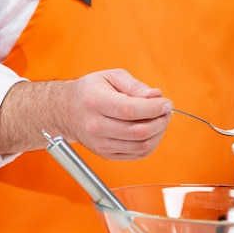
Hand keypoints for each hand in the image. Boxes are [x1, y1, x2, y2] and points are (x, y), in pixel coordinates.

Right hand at [0, 69, 172, 159]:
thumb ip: (135, 86)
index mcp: (94, 102)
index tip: (167, 103)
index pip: (130, 110)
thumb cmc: (91, 91)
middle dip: (161, 121)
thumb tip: (156, 97)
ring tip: (161, 120)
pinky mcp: (107, 155)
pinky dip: (151, 144)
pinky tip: (152, 131)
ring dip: (159, 133)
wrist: (66, 112)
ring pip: (141, 146)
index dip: (154, 108)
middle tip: (166, 111)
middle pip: (138, 131)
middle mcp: (95, 126)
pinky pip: (138, 155)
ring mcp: (100, 144)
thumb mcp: (111, 77)